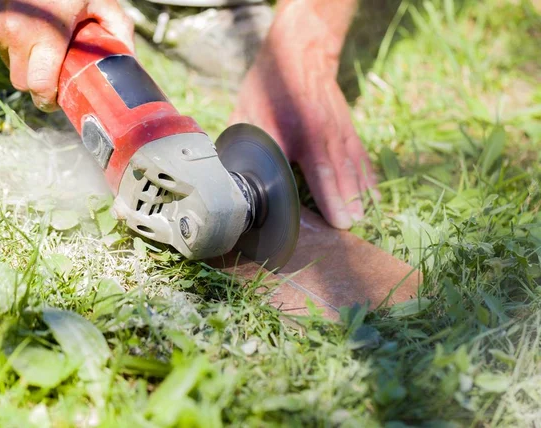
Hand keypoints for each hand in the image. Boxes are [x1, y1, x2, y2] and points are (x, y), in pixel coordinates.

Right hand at [0, 0, 133, 111]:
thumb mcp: (103, 2)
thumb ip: (119, 32)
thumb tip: (130, 64)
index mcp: (46, 34)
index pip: (38, 87)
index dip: (49, 100)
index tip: (58, 101)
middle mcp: (13, 32)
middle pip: (22, 83)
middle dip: (38, 84)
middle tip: (55, 73)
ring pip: (8, 64)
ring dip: (25, 62)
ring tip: (44, 43)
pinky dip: (11, 43)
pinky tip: (28, 26)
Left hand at [229, 0, 377, 228]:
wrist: (300, 54)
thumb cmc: (268, 87)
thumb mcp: (247, 112)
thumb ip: (242, 146)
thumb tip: (229, 178)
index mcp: (296, 131)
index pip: (316, 169)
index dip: (327, 196)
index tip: (337, 220)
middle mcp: (323, 133)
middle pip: (337, 173)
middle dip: (345, 202)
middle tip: (350, 229)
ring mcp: (339, 131)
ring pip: (352, 167)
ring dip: (359, 194)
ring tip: (364, 219)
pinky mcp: (348, 130)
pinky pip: (361, 158)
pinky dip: (367, 179)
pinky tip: (372, 197)